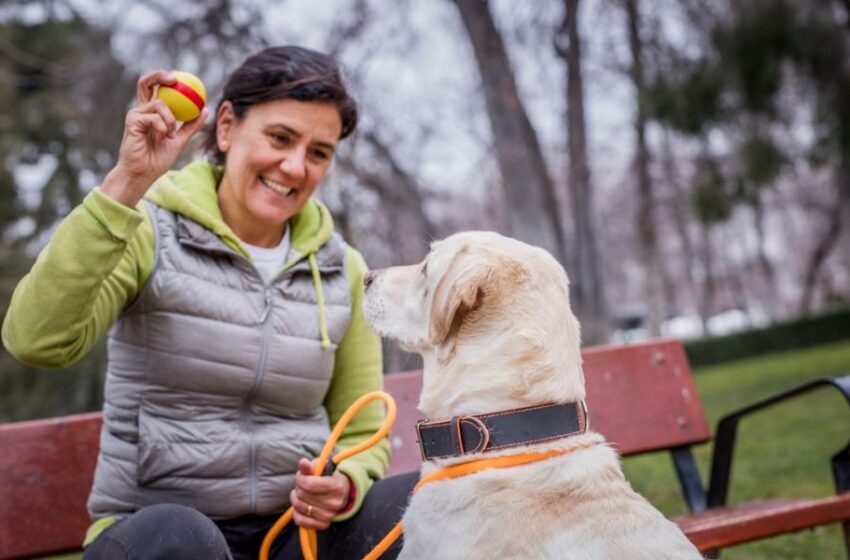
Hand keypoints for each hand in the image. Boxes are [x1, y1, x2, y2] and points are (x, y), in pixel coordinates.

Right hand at [101, 70, 207, 207]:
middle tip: (174, 78)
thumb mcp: (180, 141)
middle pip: (146, 83)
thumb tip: (206, 110)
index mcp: (152, 113)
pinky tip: (163, 135)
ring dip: (170, 118)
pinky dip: (163, 125)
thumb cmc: (158, 160)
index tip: (180, 77)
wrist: (143, 174)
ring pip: (159, 103)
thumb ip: (191, 126)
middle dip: (158, 75)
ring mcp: (136, 114)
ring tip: (170, 133)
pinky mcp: (132, 121)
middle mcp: (142, 110)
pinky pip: (154, 117)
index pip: (156, 89)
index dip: (165, 78)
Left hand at [290, 458, 351, 529]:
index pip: (309, 484)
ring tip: (301, 492)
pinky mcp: (323, 524)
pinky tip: (301, 504)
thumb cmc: (329, 477)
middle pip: (302, 495)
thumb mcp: (322, 468)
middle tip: (302, 483)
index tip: (301, 475)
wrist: (342, 492)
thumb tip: (302, 462)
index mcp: (337, 486)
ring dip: (295, 498)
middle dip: (298, 487)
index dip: (300, 478)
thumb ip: (311, 466)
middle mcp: (335, 503)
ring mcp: (330, 516)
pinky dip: (296, 512)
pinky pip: (300, 520)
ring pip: (299, 507)